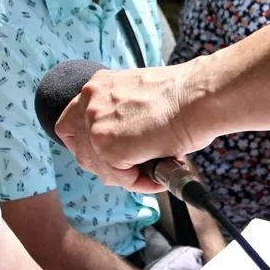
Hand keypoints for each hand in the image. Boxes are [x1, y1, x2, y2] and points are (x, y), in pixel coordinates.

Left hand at [55, 64, 200, 191]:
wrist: (197, 96)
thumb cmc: (183, 96)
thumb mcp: (140, 98)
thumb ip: (123, 116)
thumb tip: (126, 143)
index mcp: (98, 86)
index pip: (71, 122)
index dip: (84, 143)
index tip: (101, 154)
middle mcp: (89, 103)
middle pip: (80, 148)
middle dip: (106, 164)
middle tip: (133, 170)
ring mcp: (95, 126)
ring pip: (100, 167)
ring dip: (126, 175)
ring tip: (152, 174)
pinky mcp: (107, 147)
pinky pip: (118, 177)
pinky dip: (138, 182)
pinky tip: (155, 177)